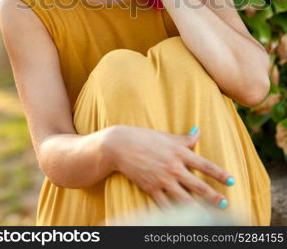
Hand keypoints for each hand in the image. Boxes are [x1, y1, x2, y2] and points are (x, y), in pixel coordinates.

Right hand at [106, 125, 232, 210]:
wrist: (121, 145)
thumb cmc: (145, 137)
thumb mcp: (167, 136)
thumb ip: (185, 138)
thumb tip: (199, 132)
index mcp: (180, 152)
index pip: (205, 165)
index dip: (220, 174)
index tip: (232, 181)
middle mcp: (173, 167)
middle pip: (198, 186)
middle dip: (213, 197)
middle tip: (224, 204)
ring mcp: (162, 180)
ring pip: (184, 200)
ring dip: (197, 210)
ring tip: (208, 219)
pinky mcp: (151, 189)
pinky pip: (164, 205)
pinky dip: (173, 214)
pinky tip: (181, 221)